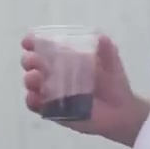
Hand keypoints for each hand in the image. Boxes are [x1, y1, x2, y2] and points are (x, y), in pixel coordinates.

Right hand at [21, 32, 142, 142]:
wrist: (121, 111)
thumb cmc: (112, 84)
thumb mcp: (111, 63)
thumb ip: (106, 51)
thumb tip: (101, 37)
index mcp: (63, 59)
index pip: (42, 47)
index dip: (33, 42)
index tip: (29, 40)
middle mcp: (53, 74)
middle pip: (32, 64)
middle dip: (29, 60)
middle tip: (33, 60)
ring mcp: (50, 92)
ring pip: (32, 84)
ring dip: (29, 79)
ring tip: (35, 78)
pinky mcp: (52, 110)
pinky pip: (36, 106)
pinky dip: (32, 101)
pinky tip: (35, 97)